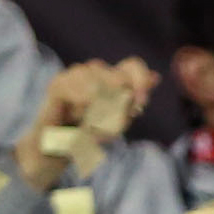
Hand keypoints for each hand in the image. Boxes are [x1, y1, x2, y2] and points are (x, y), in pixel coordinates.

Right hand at [12, 57, 157, 192]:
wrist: (58, 147)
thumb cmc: (89, 132)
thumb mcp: (118, 119)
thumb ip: (134, 99)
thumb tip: (156, 77)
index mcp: (112, 77)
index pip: (133, 66)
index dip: (140, 81)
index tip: (141, 104)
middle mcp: (94, 71)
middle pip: (118, 78)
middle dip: (119, 106)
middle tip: (111, 125)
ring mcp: (74, 74)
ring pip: (99, 85)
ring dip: (100, 112)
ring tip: (91, 124)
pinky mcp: (57, 84)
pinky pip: (80, 93)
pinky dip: (83, 109)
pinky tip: (78, 116)